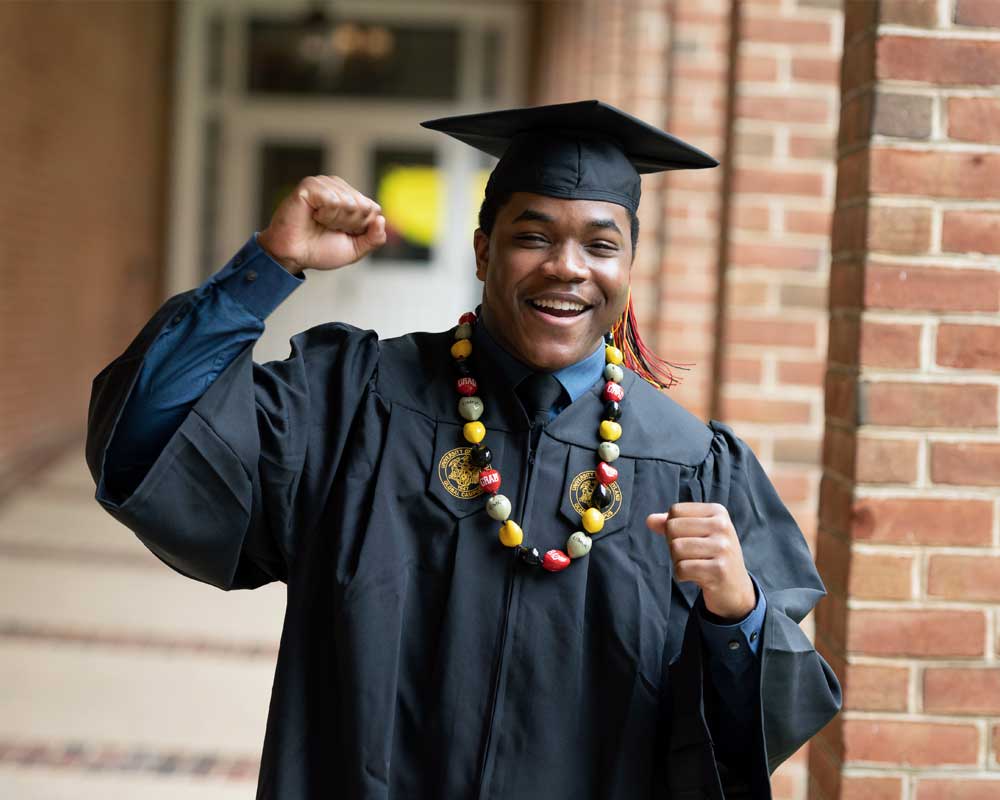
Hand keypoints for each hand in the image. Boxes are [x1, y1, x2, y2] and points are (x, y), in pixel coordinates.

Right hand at [257, 175, 386, 274]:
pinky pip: (332, 200)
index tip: (343, 234)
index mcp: (352, 199)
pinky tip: (313, 216)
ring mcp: (324, 184)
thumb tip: (381, 219)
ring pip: (348, 203)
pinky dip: (325, 215)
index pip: (374, 210)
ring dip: (335, 221)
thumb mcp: (356, 249)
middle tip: (329, 229)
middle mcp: (339, 188)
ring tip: (319, 222)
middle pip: (363, 206)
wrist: (294, 257)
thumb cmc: (320, 250)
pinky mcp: (310, 185)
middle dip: (349, 225)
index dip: (361, 228)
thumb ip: (375, 238)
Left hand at [646, 503, 755, 620]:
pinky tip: (696, 577)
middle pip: (672, 528)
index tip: (691, 539)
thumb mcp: (697, 534)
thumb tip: (649, 520)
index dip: (673, 528)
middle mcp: (722, 526)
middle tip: (691, 556)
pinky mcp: (719, 570)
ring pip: (675, 548)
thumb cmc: (711, 556)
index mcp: (717, 512)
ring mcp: (723, 548)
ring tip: (694, 565)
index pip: (675, 511)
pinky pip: (681, 569)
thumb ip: (672, 524)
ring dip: (677, 561)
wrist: (735, 589)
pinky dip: (681, 575)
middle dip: (674, 545)